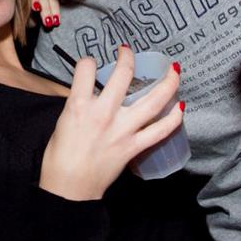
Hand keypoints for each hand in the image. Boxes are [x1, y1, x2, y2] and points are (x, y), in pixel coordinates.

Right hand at [39, 46, 182, 200]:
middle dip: (128, 57)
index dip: (88, 62)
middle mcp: (103, 113)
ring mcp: (122, 130)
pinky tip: (180, 108)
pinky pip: (160, 131)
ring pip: (152, 101)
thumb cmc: (59, 157)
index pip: (86, 68)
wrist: (68, 189)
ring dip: (167, 82)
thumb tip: (90, 93)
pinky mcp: (133, 147)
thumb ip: (78, 103)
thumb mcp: (62, 121)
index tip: (90, 64)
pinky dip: (173, 119)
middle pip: (123, 75)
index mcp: (79, 105)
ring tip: (174, 69)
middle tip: (129, 51)